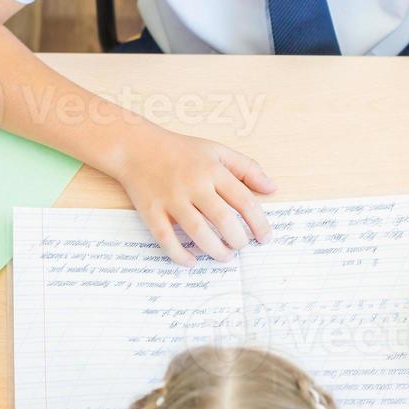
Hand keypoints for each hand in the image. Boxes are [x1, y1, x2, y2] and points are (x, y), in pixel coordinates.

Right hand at [107, 124, 275, 265]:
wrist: (136, 146)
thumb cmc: (181, 150)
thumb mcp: (217, 150)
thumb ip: (247, 168)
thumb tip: (272, 189)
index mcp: (213, 170)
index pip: (244, 201)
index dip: (259, 223)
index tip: (265, 237)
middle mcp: (193, 184)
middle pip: (223, 219)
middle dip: (237, 240)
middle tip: (242, 247)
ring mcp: (170, 198)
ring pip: (197, 232)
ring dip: (215, 250)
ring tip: (225, 257)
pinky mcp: (150, 210)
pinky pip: (166, 238)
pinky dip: (179, 255)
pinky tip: (192, 262)